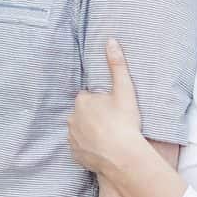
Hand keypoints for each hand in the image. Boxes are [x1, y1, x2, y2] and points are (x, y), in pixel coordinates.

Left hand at [68, 38, 144, 175]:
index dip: (101, 102)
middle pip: (83, 114)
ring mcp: (72, 137)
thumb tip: (111, 41)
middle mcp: (72, 118)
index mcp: (82, 101)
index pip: (88, 97)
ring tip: (109, 137)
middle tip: (113, 122)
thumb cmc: (124, 122)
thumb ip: (117, 65)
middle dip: (94, 116)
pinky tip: (103, 149)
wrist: (122, 156)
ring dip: (91, 131)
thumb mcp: (124, 90)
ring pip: (81, 130)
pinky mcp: (75, 154)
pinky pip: (80, 147)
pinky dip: (89, 147)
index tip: (113, 109)